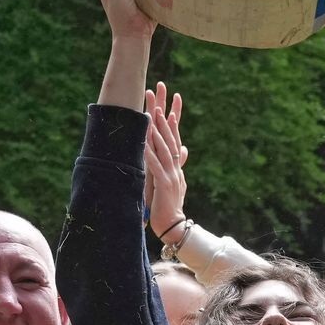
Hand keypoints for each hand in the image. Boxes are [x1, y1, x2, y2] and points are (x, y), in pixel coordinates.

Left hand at [143, 82, 188, 241]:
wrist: (175, 228)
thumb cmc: (170, 209)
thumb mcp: (174, 185)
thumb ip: (176, 168)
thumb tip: (182, 154)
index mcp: (176, 168)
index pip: (175, 140)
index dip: (172, 121)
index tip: (167, 104)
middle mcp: (175, 168)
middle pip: (170, 136)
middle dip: (162, 114)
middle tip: (157, 95)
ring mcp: (171, 175)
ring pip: (163, 148)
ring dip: (156, 130)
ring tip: (151, 112)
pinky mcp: (164, 185)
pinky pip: (155, 166)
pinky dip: (148, 154)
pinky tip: (142, 142)